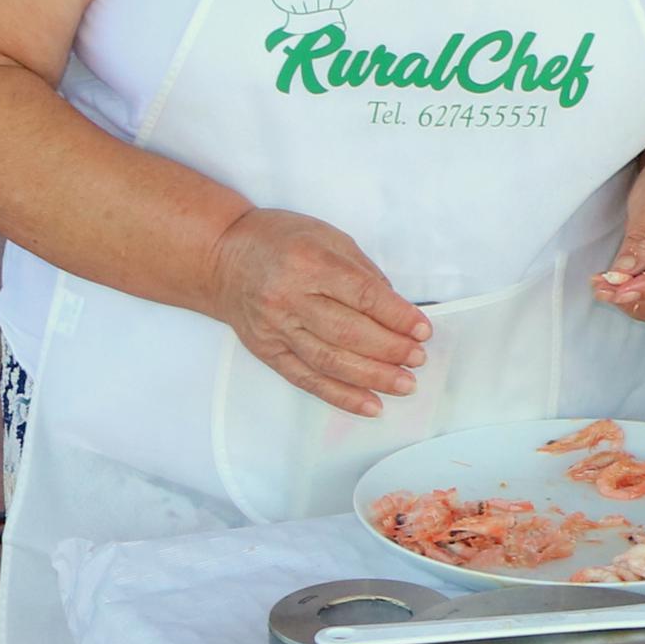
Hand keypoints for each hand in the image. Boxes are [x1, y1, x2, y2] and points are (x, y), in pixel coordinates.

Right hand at [209, 208, 424, 414]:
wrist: (221, 259)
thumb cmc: (281, 241)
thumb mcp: (329, 238)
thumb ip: (364, 273)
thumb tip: (398, 311)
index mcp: (310, 262)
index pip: (362, 295)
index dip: (397, 316)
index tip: (423, 330)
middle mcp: (290, 298)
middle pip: (348, 332)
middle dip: (390, 350)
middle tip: (418, 359)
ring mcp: (276, 328)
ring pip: (329, 361)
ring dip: (372, 377)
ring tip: (405, 384)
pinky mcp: (267, 351)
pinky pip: (307, 379)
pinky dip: (341, 396)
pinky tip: (370, 405)